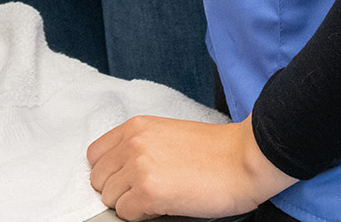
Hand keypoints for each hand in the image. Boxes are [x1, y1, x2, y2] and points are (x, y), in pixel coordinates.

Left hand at [86, 115, 293, 220]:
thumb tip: (121, 172)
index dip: (109, 172)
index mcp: (136, 127)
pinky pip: (125, 213)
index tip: (125, 180)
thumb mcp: (168, 135)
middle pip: (98, 179)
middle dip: (118, 190)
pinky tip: (163, 208)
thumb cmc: (217, 151)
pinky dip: (140, 216)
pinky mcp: (149, 192)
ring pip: (109, 198)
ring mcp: (138, 168)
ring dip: (129, 204)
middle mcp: (132, 144)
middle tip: (144, 194)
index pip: (95, 155)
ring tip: (157, 200)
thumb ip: (141, 147)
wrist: (245, 159)